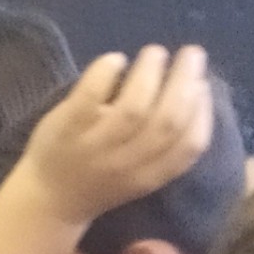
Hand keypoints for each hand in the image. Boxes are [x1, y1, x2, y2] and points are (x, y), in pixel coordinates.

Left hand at [15, 46, 215, 225]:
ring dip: (150, 72)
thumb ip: (165, 140)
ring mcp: (95, 146)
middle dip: (186, 81)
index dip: (203, 110)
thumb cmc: (102, 177)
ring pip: (133, 108)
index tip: (203, 85)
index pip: (190, 145)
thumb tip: (194, 86)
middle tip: (191, 54)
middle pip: (167, 121)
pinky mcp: (68, 127)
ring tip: (155, 53)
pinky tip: (116, 60)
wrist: (50, 199)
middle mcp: (127, 164)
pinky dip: (108, 70)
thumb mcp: (142, 171)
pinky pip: (92, 94)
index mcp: (151, 176)